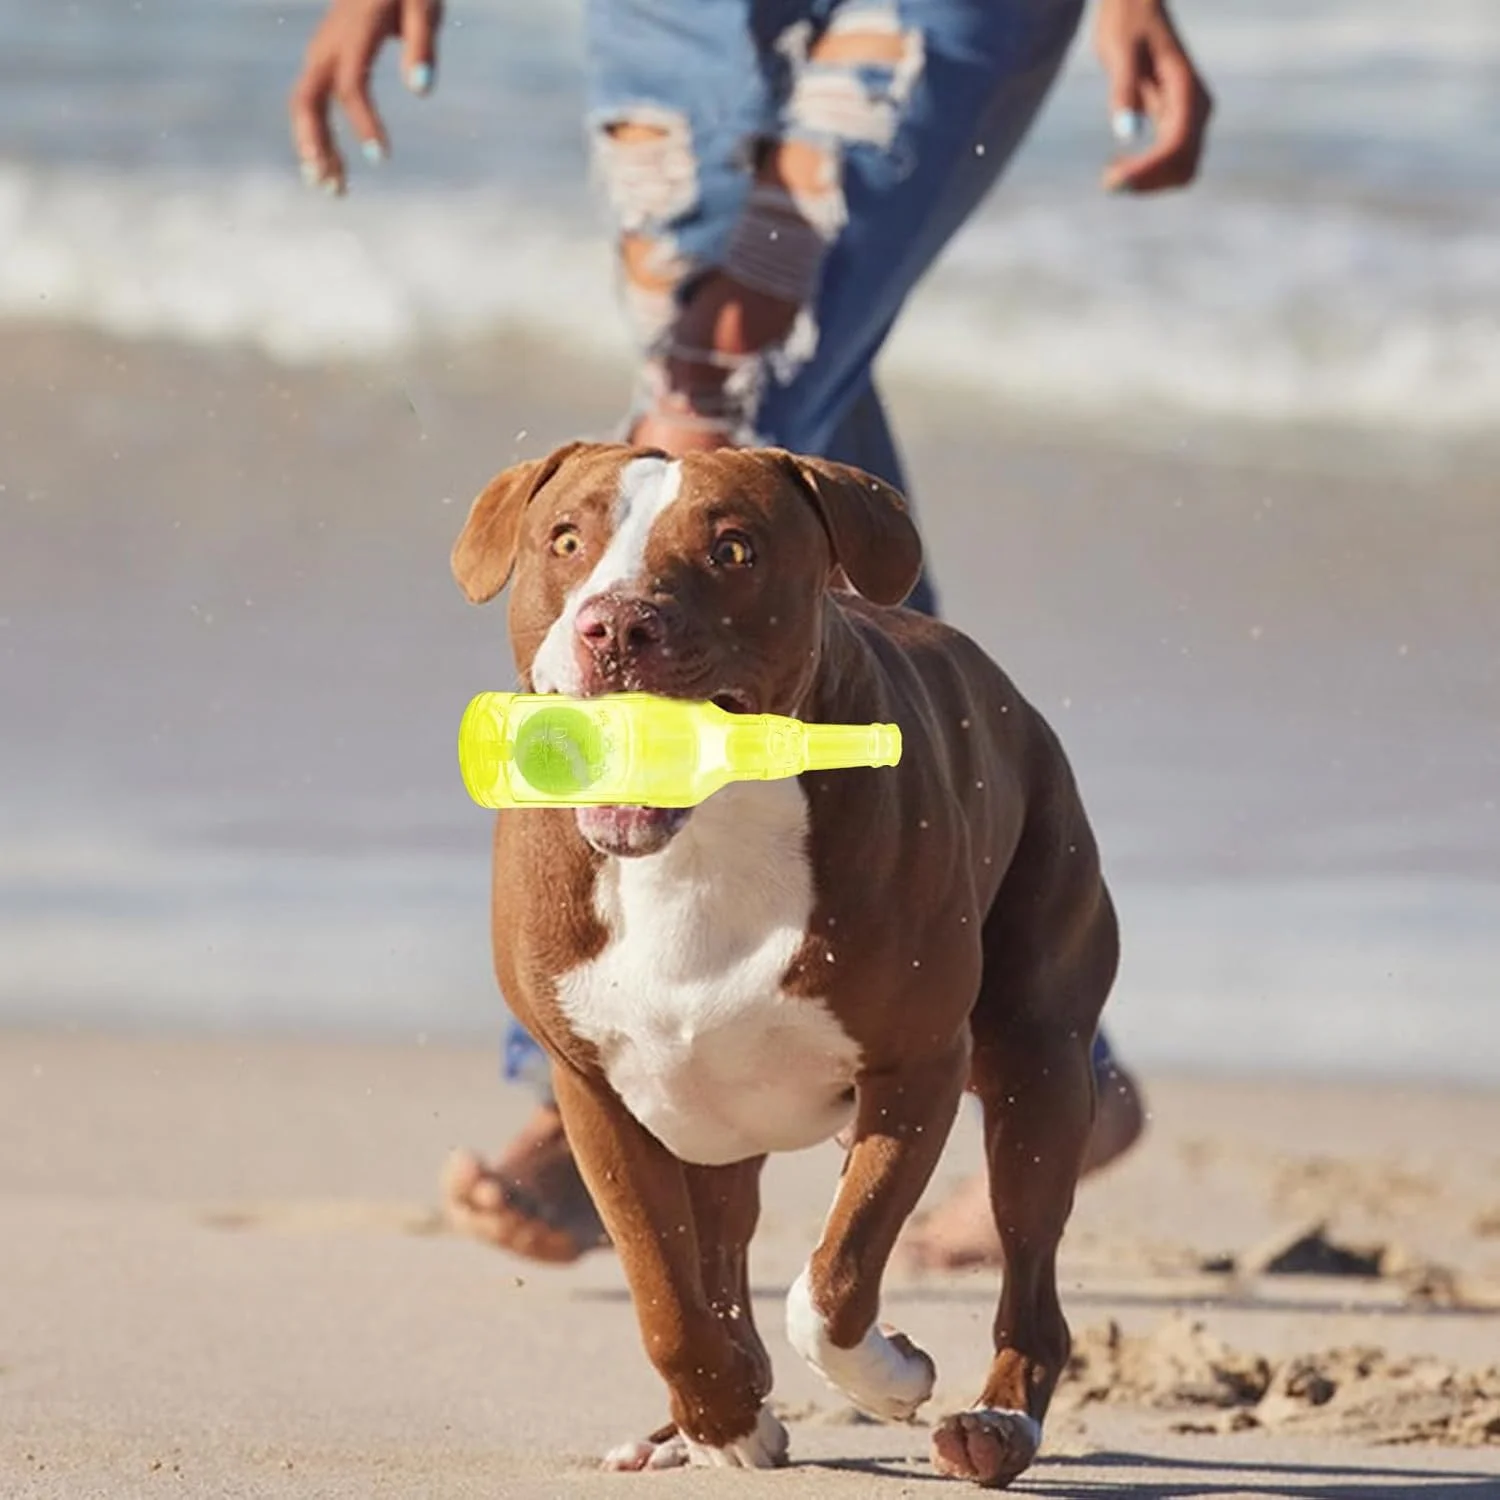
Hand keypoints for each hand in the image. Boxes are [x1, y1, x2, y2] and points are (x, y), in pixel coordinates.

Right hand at [289, 0, 441, 193]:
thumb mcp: (425, 5)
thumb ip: (422, 44)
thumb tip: (421, 89)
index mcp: (355, 31)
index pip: (351, 85)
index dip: (364, 122)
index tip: (383, 158)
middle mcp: (329, 43)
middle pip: (307, 98)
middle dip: (315, 143)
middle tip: (330, 186)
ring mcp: (322, 50)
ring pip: (306, 103)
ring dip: (315, 146)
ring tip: (332, 189)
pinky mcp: (326, 58)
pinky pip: (314, 100)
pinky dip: (319, 134)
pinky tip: (333, 165)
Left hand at [1094, 0, 1211, 192]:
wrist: (1135, 4)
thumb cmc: (1126, 21)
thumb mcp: (1120, 49)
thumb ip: (1124, 89)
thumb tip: (1127, 132)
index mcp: (1187, 89)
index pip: (1176, 145)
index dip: (1147, 170)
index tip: (1111, 178)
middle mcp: (1196, 108)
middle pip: (1184, 167)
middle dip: (1149, 182)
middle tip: (1108, 180)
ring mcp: (1189, 118)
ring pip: (1180, 171)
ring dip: (1148, 183)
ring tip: (1110, 176)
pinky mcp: (1175, 124)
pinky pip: (1169, 163)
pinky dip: (1146, 175)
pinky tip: (1117, 166)